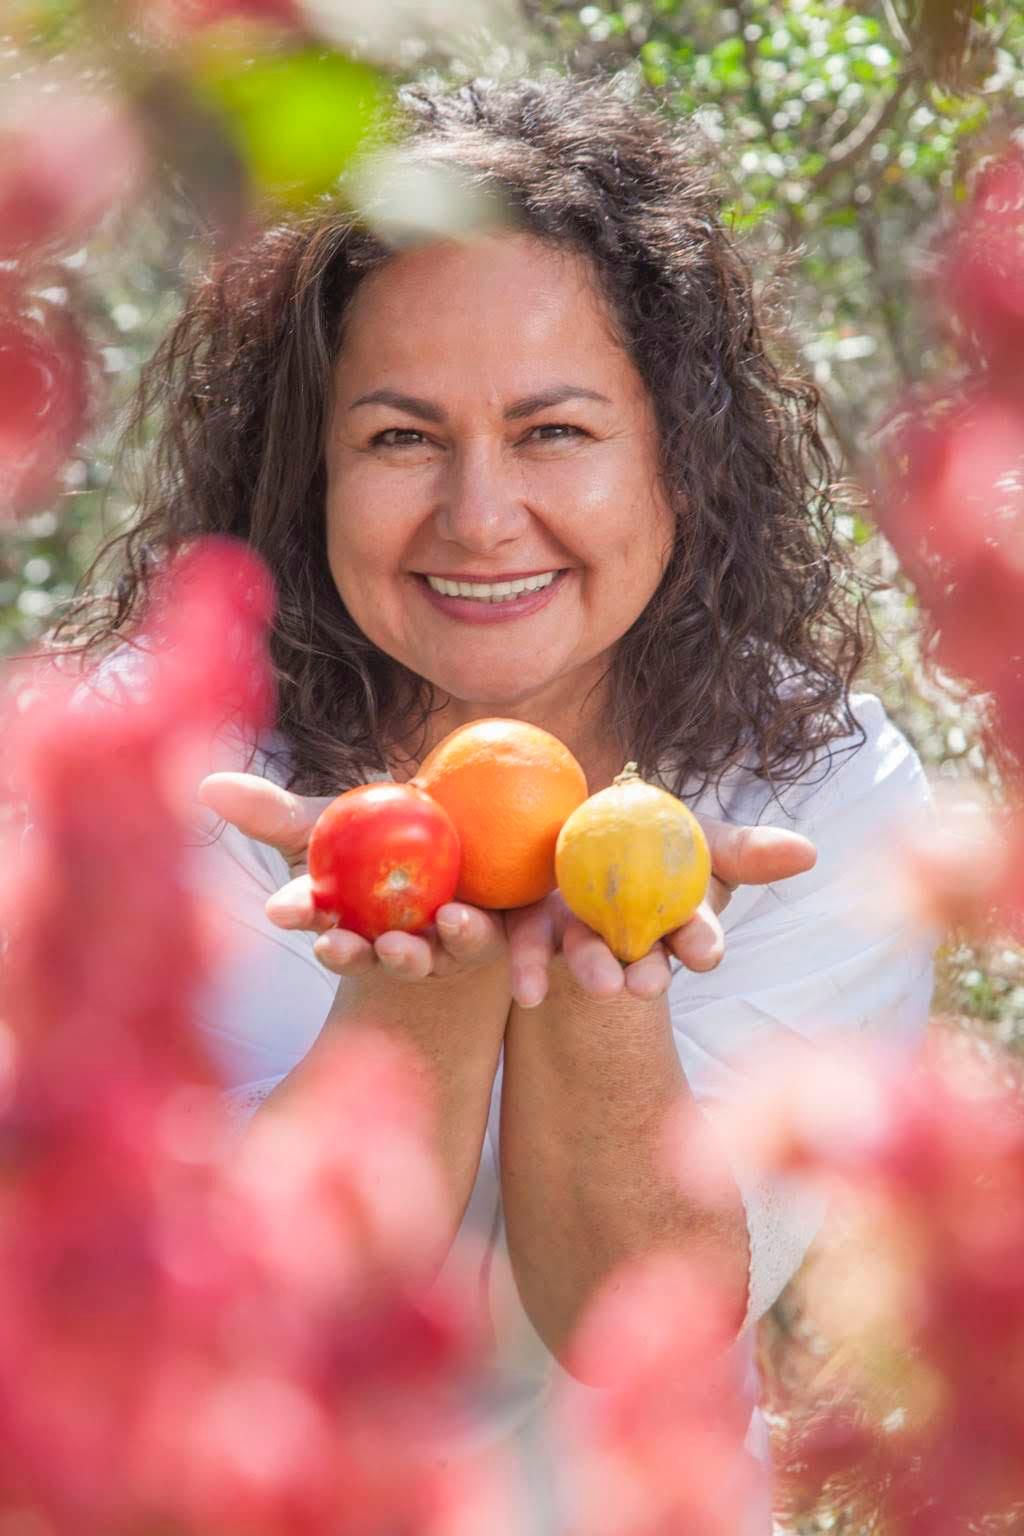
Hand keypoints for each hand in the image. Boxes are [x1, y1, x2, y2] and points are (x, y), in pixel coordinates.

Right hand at [197, 773, 505, 983]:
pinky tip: (466, 921)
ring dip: (413, 957)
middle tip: (336, 946)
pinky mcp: (504, 936)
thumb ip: (273, 812)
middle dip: (352, 956)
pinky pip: (499, 945)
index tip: (280, 909)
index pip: (314, 919)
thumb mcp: (328, 821)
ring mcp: (449, 946)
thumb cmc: (377, 830)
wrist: (464, 826)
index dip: (297, 915)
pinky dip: (478, 943)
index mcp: (347, 922)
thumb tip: (204, 785)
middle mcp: (394, 945)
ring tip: (410, 939)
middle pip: (369, 957)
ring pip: (431, 959)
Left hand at [505, 815, 816, 1007]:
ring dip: (592, 970)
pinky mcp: (532, 923)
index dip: (701, 942)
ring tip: (598, 985)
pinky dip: (528, 966)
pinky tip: (527, 992)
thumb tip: (808, 852)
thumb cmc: (664, 841)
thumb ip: (750, 851)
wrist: (594, 827)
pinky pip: (526, 942)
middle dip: (645, 972)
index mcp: (675, 920)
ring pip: (584, 952)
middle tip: (646, 985)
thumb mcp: (707, 841)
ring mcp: (580, 931)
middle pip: (638, 956)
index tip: (706, 951)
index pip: (695, 935)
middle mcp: (629, 935)